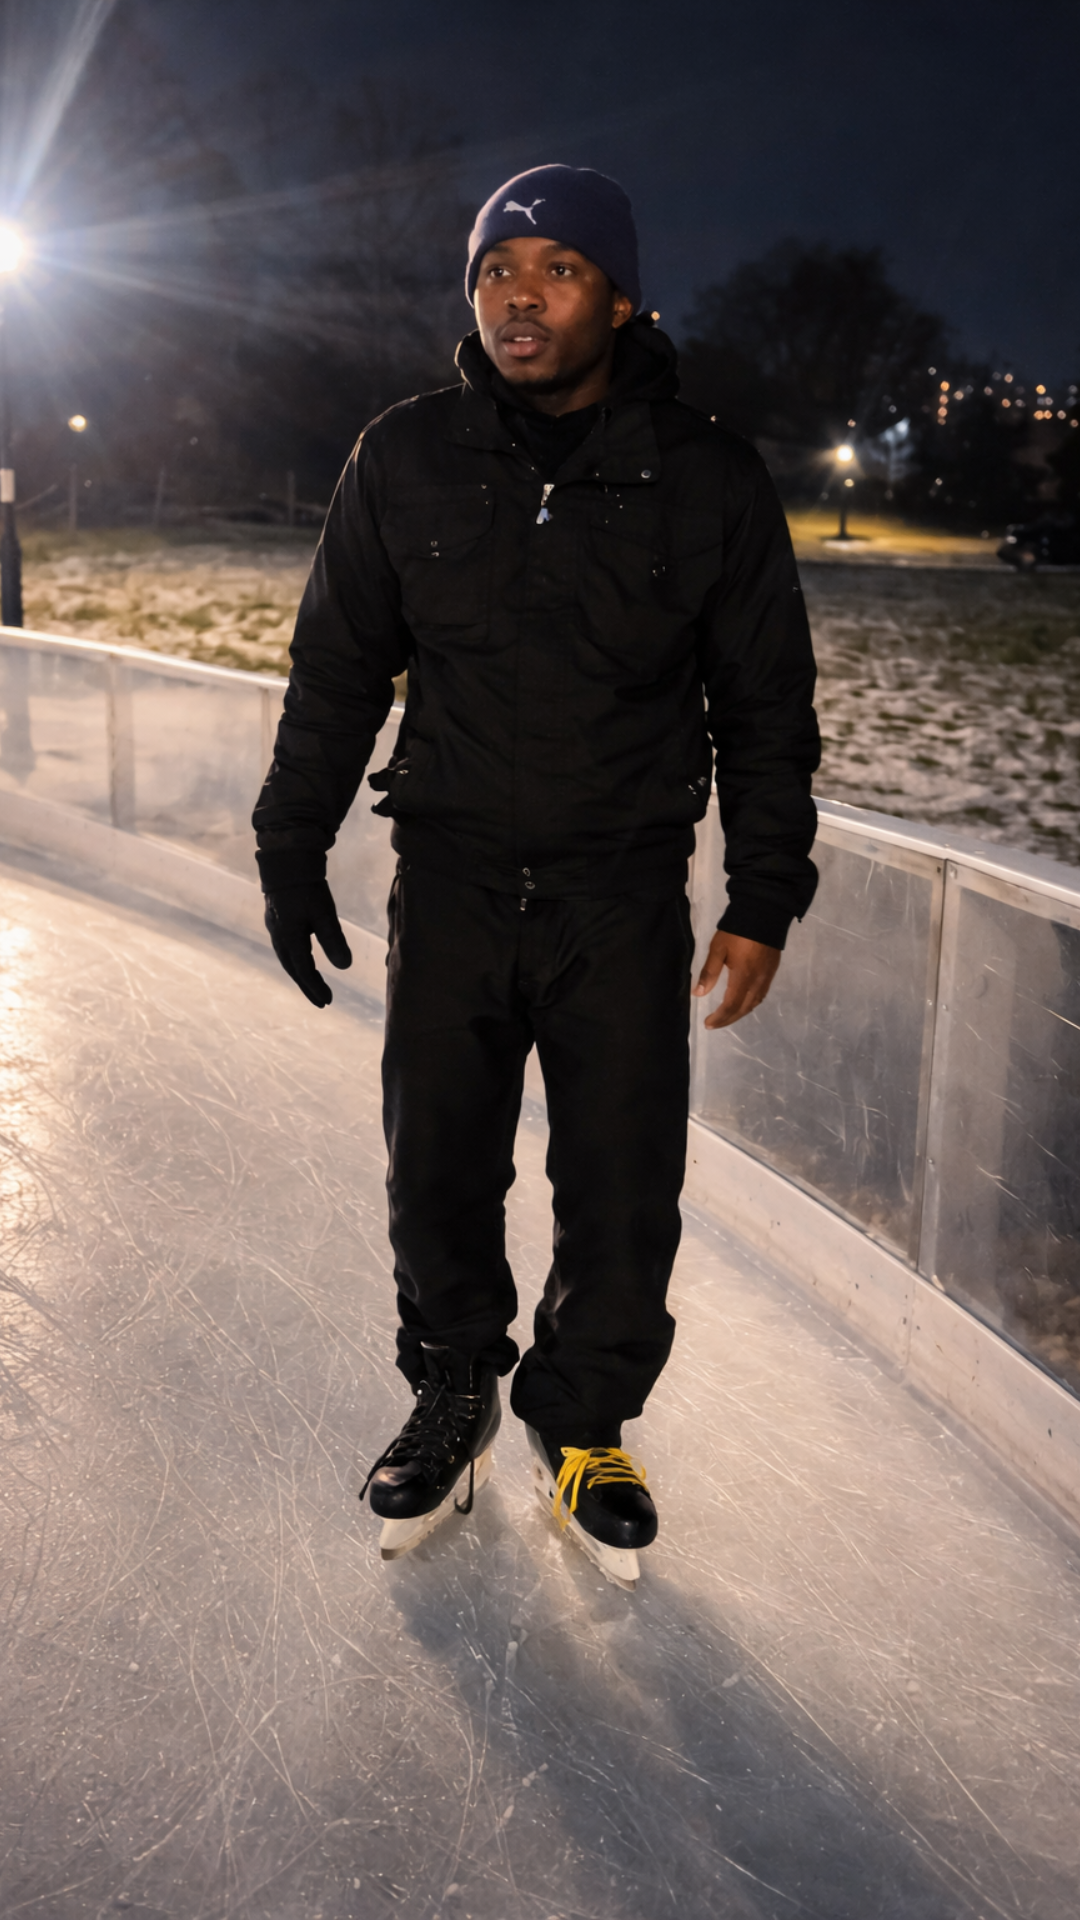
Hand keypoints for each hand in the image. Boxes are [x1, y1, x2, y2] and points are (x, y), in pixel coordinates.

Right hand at [263, 880, 351, 1007]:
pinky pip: (286, 946)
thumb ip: (334, 939)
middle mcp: (278, 935)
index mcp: (288, 937)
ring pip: (288, 957)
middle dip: (307, 986)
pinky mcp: (277, 917)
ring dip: (301, 973)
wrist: (286, 859)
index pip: (303, 970)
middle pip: (293, 968)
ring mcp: (275, 926)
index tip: (327, 1001)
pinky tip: (304, 957)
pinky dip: (296, 958)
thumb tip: (345, 967)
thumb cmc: (306, 886)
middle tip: (322, 1001)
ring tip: (314, 985)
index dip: (315, 987)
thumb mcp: (324, 913)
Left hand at [691, 930, 780, 1030]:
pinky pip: (761, 995)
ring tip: (727, 1016)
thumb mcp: (718, 949)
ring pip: (754, 1003)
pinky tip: (743, 1003)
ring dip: (740, 1013)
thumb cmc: (737, 931)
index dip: (719, 1018)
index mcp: (743, 978)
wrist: (764, 913)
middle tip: (714, 1024)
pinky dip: (750, 1004)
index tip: (708, 1023)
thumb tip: (698, 994)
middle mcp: (757, 982)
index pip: (731, 1006)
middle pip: (743, 1009)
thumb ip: (709, 972)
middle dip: (728, 1019)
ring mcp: (767, 977)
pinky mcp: (771, 971)